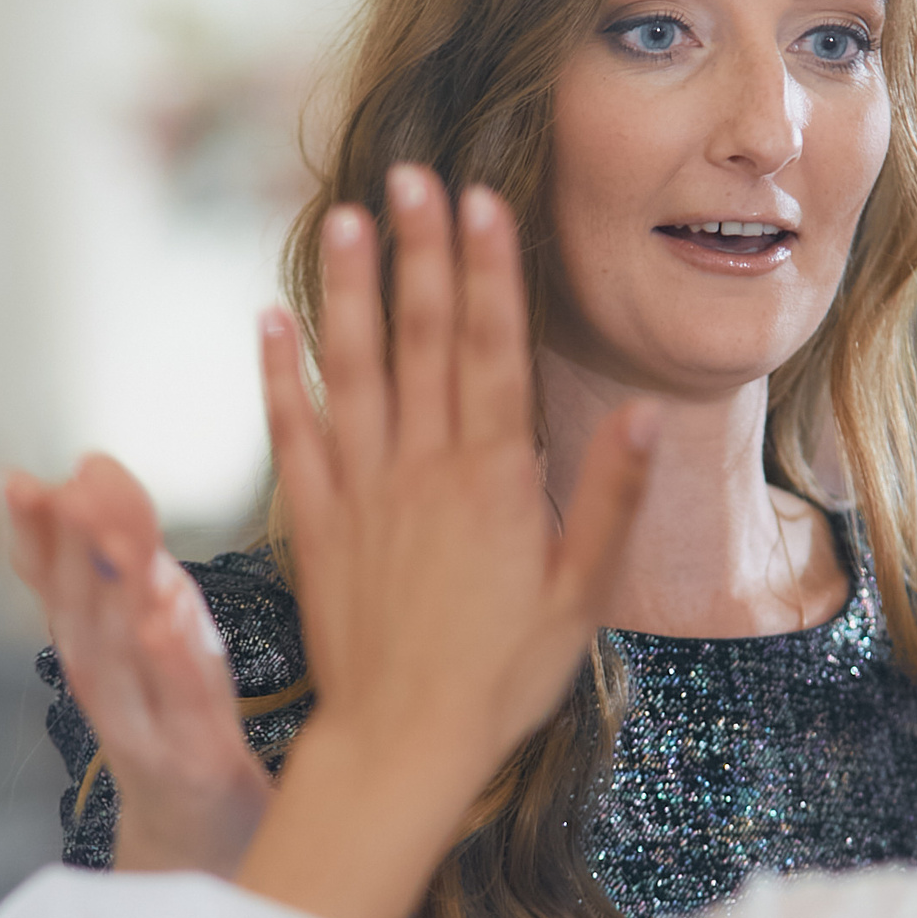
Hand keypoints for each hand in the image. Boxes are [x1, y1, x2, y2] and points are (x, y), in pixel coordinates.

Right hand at [5, 455, 273, 874]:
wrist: (203, 834)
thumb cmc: (177, 717)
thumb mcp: (147, 629)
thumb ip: (118, 559)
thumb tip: (87, 470)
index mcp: (91, 648)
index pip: (52, 583)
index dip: (32, 533)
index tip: (17, 479)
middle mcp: (103, 687)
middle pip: (78, 612)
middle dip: (69, 549)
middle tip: (66, 488)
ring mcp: (144, 726)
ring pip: (118, 658)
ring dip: (111, 597)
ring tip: (112, 538)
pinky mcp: (192, 758)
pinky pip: (178, 705)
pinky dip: (169, 661)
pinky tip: (163, 619)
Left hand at [242, 168, 657, 917]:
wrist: (404, 745)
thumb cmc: (504, 679)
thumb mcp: (581, 597)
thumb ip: (611, 501)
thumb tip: (645, 416)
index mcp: (493, 481)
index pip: (490, 351)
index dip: (486, 271)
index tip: (480, 199)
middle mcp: (422, 471)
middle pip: (422, 339)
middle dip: (419, 251)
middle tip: (409, 172)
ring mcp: (362, 493)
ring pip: (354, 370)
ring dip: (349, 290)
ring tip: (345, 217)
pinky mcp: (316, 526)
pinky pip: (294, 437)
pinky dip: (280, 376)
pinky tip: (270, 321)